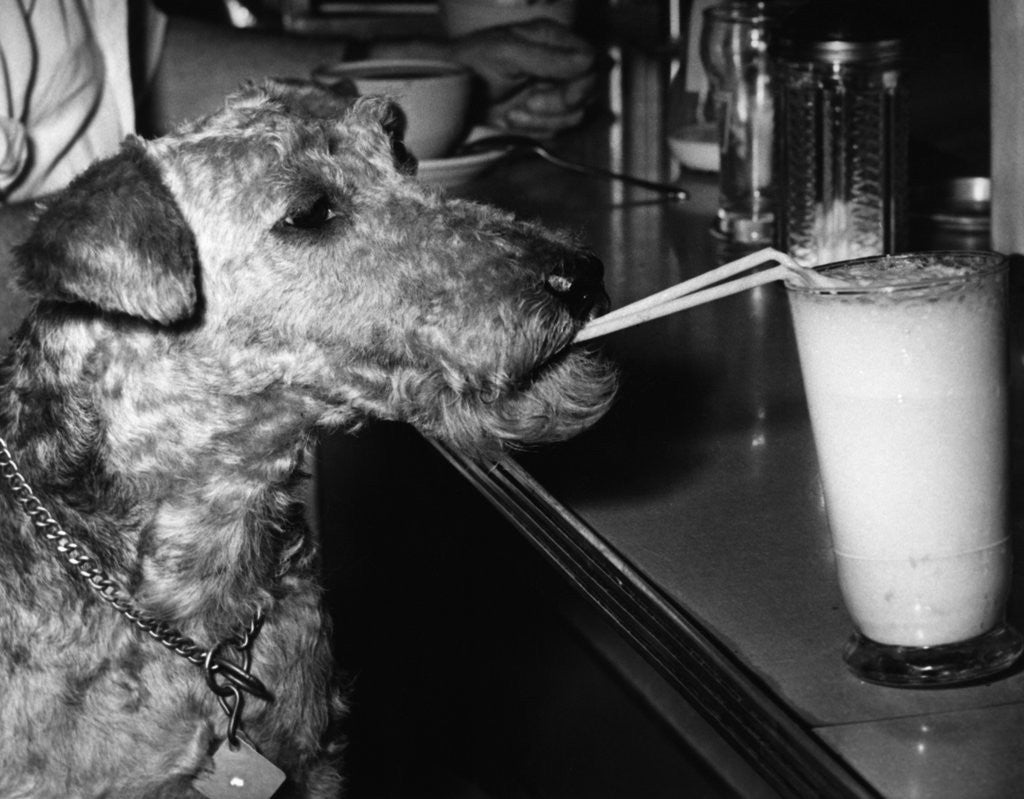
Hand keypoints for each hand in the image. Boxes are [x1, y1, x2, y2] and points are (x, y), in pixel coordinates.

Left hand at [450, 19, 596, 135]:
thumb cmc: (470, 63)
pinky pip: (557, 129)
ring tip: (514, 111)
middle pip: (589, 91)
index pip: (592, 61)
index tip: (564, 94)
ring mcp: (552, 91)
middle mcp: (557, 64)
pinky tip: (512, 120)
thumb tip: (587, 61)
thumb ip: (548, 56)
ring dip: (543, 119)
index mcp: (552, 40)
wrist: (450, 96)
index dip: (583, 82)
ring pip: (575, 114)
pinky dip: (534, 129)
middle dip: (560, 103)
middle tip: (530, 103)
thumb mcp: (506, 52)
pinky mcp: (543, 115)